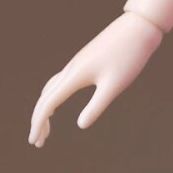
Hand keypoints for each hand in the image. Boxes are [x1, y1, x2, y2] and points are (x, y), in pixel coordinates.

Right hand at [28, 11, 163, 147]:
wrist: (137, 29)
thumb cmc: (128, 57)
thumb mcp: (114, 86)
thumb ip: (97, 106)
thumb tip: (80, 126)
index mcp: (75, 75)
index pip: (49, 103)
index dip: (39, 123)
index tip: (35, 141)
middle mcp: (70, 69)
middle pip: (45, 98)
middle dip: (39, 120)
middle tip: (36, 142)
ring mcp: (75, 65)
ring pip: (50, 90)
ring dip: (45, 110)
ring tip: (45, 131)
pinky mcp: (82, 64)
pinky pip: (59, 83)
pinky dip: (52, 98)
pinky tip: (55, 107)